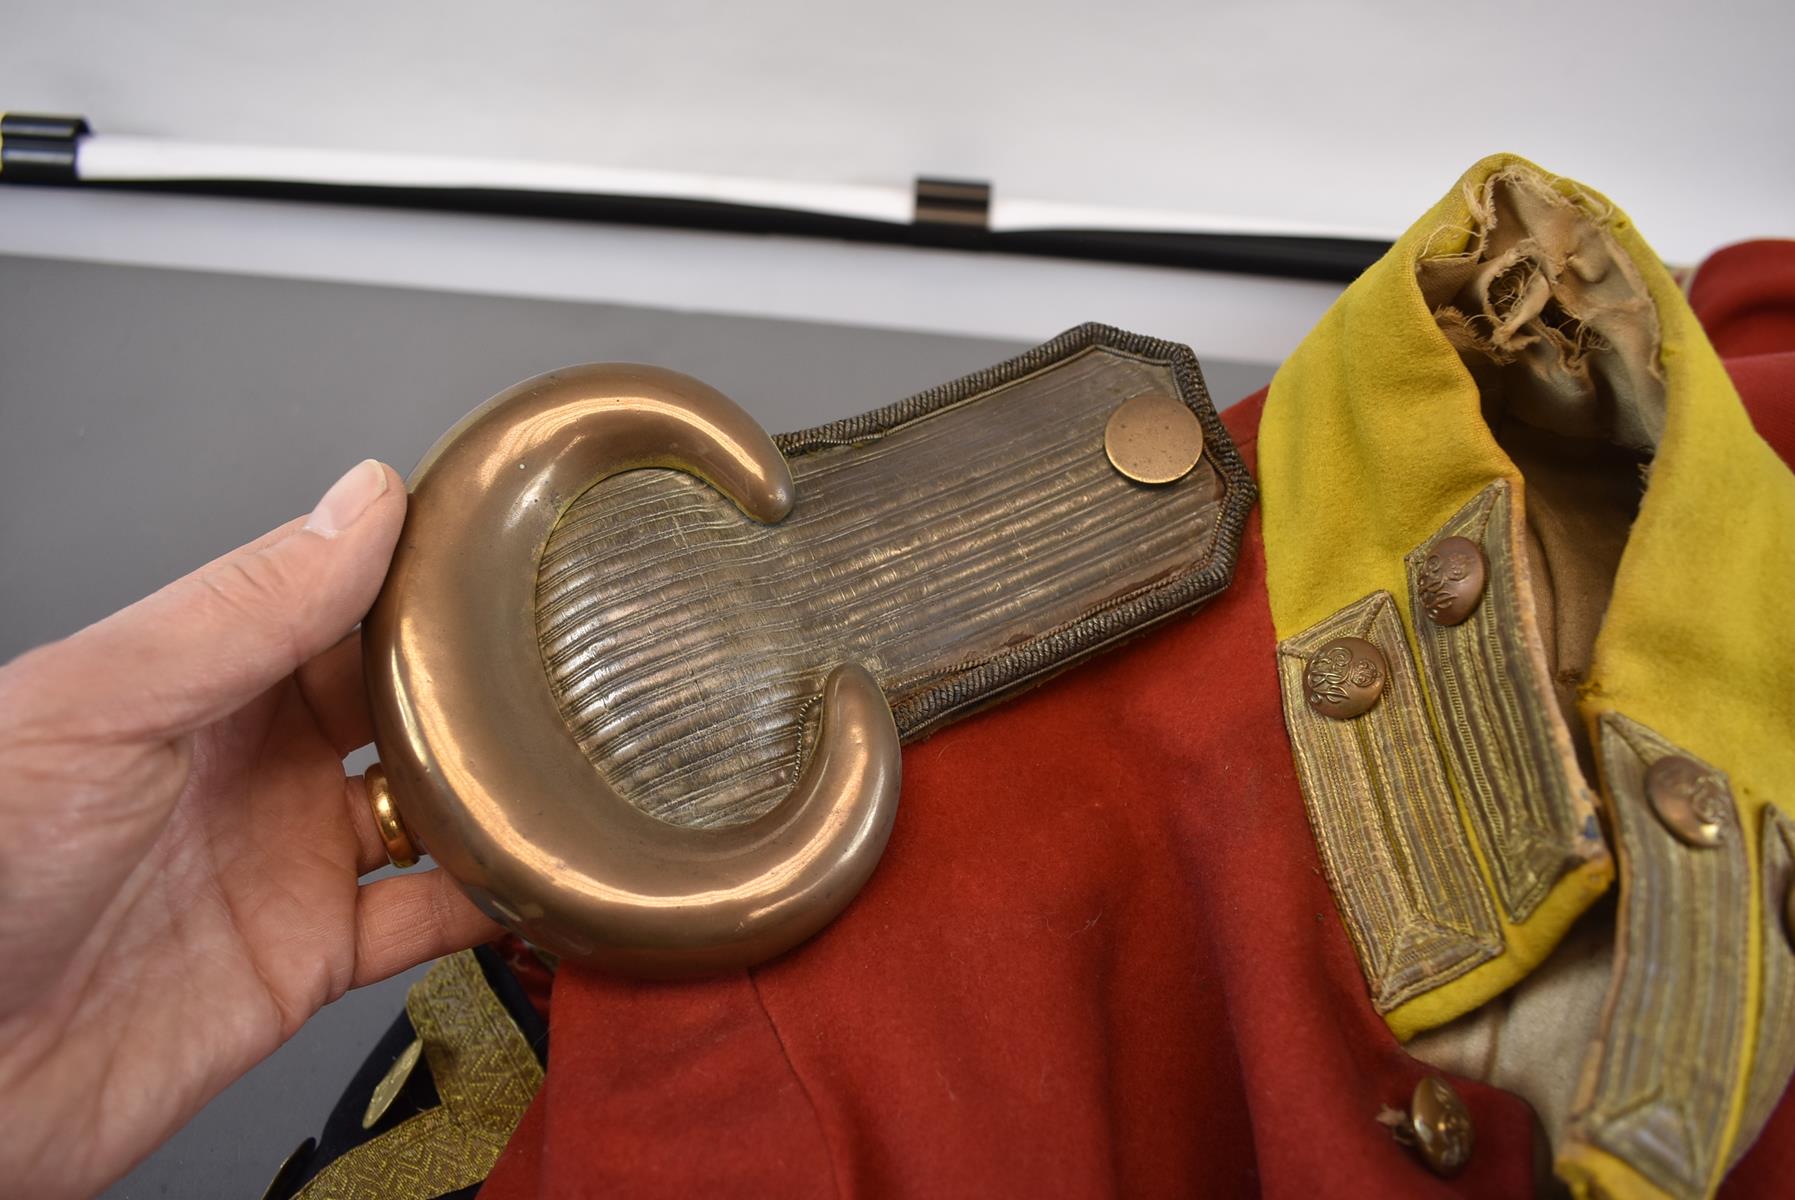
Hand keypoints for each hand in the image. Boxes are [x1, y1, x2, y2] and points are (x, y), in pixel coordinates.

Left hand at [0, 460, 500, 1198]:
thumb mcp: (100, 708)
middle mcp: (249, 762)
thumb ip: (237, 611)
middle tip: (571, 649)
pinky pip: (430, 920)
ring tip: (584, 750)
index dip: (418, 567)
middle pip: (400, 699)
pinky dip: (496, 901)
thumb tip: (361, 502)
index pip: (332, 597)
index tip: (510, 538)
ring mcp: (284, 859)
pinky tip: (546, 873)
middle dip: (479, 675)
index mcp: (194, 681)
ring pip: (432, 804)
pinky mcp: (307, 959)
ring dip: (501, 784)